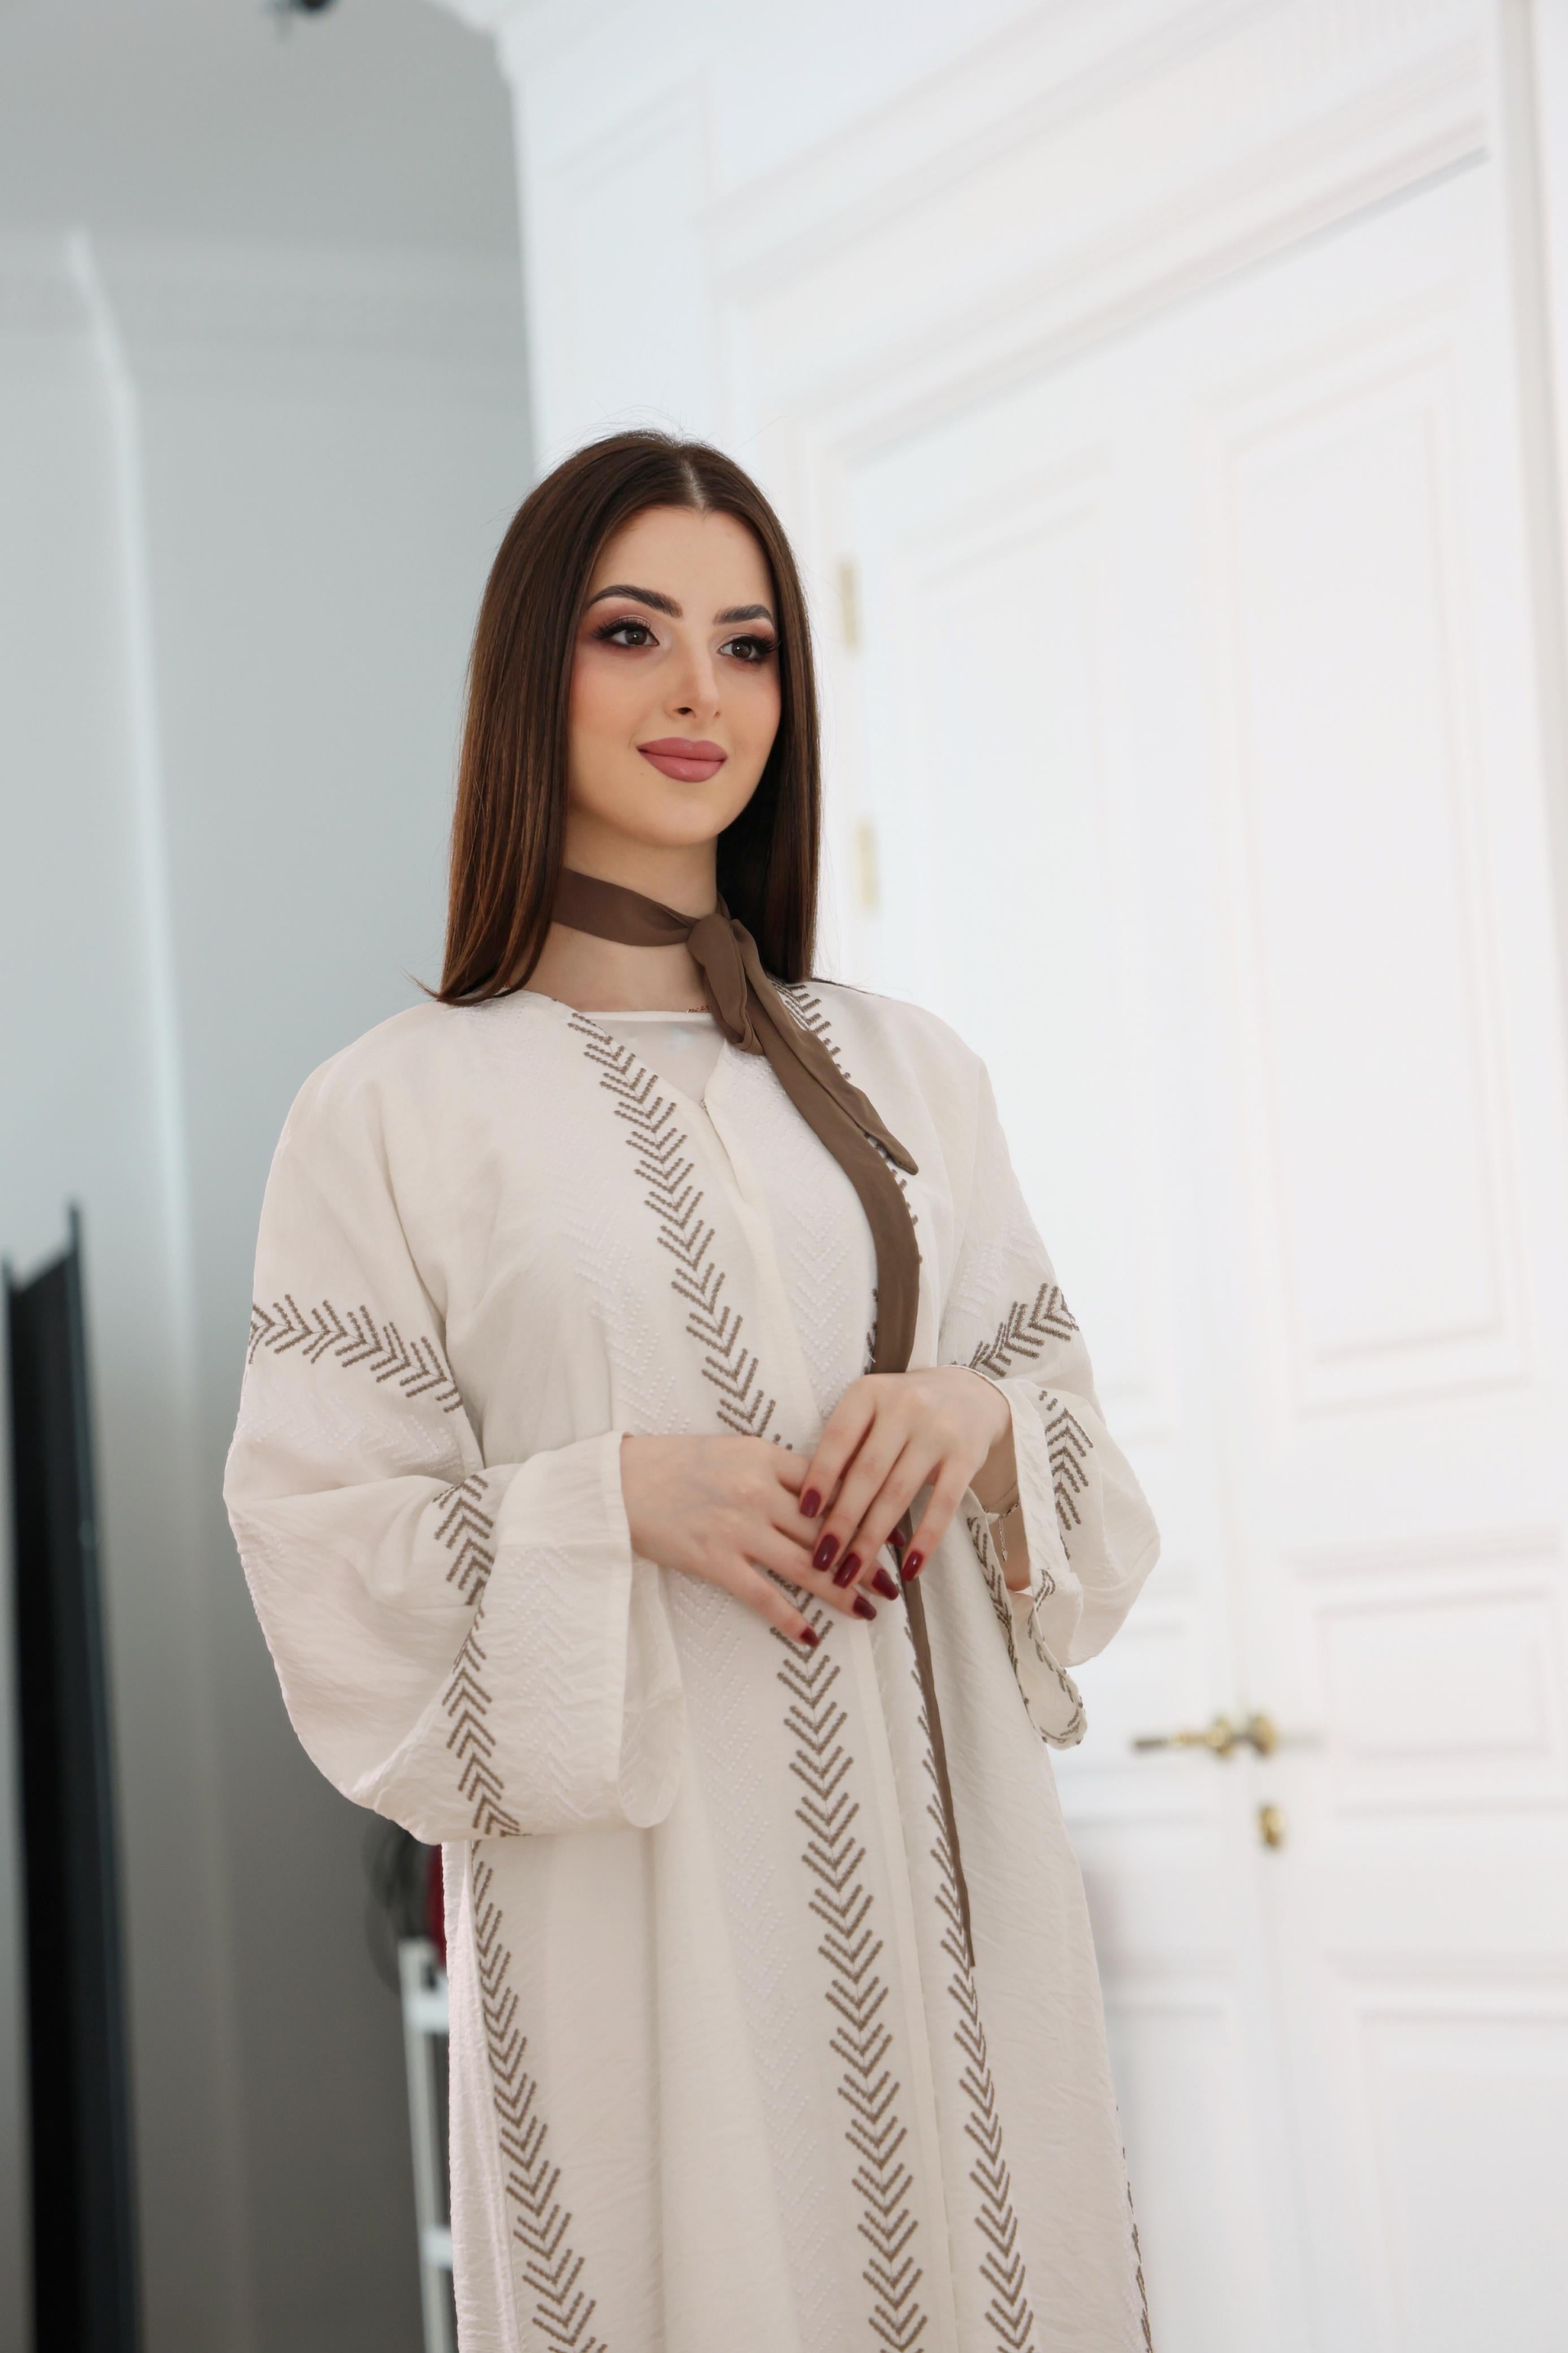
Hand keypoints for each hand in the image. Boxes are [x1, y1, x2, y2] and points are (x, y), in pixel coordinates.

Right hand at [619, 1432, 884, 1648]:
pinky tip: (812, 1635)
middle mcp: (757, 1492)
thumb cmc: (674, 1465)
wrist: (619, 1482)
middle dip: (866, 1557)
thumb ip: (774, 1470)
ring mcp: (737, 1528)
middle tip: (894, 1581)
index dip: (867, 1509)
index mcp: (764, 1458)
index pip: (830, 1484)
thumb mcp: (731, 1451)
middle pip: (827, 1529)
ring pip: (805, 1565)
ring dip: (841, 1591)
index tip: (893, 1528)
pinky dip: (790, 1618)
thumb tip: (818, 1493)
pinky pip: (762, 1595)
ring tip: (869, 1609)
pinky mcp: (714, 1560)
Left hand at [797, 1368, 1012, 1591]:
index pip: (838, 1439)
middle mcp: (905, 1406)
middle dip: (841, 1522)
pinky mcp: (968, 1456)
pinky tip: (908, 1570)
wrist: (970, 1393)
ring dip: (871, 1539)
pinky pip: (943, 1505)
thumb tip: (812, 1505)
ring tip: (850, 1573)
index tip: (802, 1513)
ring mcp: (938, 1431)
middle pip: (866, 1473)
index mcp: (870, 1393)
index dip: (820, 1477)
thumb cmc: (904, 1410)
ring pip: (898, 1493)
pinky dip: (925, 1541)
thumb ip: (848, 1446)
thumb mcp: (872, 1411)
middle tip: (821, 1559)